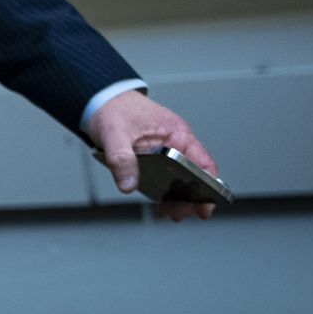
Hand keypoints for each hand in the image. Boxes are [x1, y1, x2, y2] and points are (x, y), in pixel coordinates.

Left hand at [88, 91, 218, 221]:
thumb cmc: (114, 109)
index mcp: (176, 133)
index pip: (203, 163)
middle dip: (190, 198)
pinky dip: (167, 191)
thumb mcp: (114, 134)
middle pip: (196, 175)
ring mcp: (168, 150)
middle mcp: (177, 142)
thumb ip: (121, 159)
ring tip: (168, 212)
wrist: (103, 100)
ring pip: (183, 178)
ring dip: (178, 197)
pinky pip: (169, 177)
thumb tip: (128, 185)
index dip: (209, 186)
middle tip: (177, 213)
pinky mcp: (157, 157)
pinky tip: (160, 203)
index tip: (205, 205)